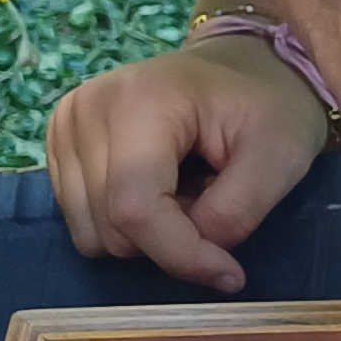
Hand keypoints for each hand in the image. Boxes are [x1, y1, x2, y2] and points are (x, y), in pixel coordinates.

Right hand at [45, 38, 331, 293]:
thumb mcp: (280, 155)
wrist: (244, 66)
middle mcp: (85, 110)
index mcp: (138, 101)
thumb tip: (196, 259)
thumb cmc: (269, 105)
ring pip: (93, 234)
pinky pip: (84, 221)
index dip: (181, 255)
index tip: (230, 274)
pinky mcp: (60, 145)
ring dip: (148, 234)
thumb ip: (236, 213)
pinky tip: (160, 186)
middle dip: (170, 238)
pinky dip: (127, 221)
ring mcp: (65, 126)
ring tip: (188, 189)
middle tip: (212, 199)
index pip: (135, 209)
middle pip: (112, 229)